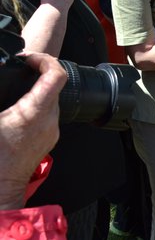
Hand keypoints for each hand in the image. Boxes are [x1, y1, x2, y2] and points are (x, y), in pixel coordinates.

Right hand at [0, 52, 65, 209]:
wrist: (1, 188)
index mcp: (35, 111)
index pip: (56, 74)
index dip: (44, 59)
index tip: (28, 58)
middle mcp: (49, 119)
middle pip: (54, 85)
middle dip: (37, 73)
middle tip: (19, 69)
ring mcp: (51, 130)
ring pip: (50, 100)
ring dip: (35, 90)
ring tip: (16, 88)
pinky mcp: (48, 139)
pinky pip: (46, 115)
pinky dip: (35, 105)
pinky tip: (17, 108)